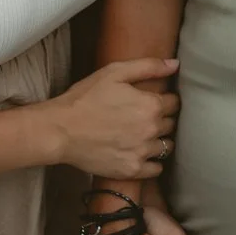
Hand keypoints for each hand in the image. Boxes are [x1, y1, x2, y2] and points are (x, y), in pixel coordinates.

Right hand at [46, 58, 178, 178]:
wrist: (60, 130)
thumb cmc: (85, 98)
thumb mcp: (115, 73)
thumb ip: (148, 67)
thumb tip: (175, 64)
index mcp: (151, 105)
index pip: (174, 103)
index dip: (165, 100)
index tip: (153, 101)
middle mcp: (151, 130)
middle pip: (170, 125)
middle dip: (161, 119)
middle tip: (144, 117)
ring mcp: (142, 152)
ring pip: (166, 147)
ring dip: (158, 140)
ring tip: (142, 135)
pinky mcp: (131, 170)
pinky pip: (156, 169)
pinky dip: (152, 162)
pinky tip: (140, 153)